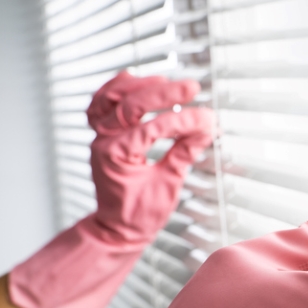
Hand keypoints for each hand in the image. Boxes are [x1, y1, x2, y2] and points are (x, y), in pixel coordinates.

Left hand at [86, 71, 215, 245]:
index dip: (184, 121)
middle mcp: (103, 142)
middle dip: (164, 93)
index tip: (208, 119)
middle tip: (193, 87)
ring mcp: (99, 136)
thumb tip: (205, 130)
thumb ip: (183, 154)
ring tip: (166, 81)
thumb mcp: (167, 187)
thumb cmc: (138, 215)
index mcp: (117, 156)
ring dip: (138, 85)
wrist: (117, 229)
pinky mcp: (102, 134)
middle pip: (130, 104)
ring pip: (111, 97)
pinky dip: (116, 88)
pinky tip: (134, 78)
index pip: (153, 128)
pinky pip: (101, 103)